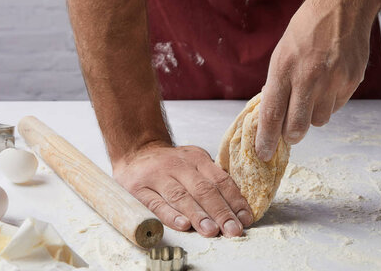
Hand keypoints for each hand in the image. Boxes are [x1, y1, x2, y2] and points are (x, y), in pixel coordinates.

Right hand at [113, 142, 252, 236]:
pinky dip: (170, 215)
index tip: (245, 219)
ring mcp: (158, 176)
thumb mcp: (193, 163)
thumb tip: (238, 208)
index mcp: (197, 159)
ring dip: (199, 215)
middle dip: (221, 211)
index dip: (234, 200)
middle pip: (203, 189)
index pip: (220, 180)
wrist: (135, 151)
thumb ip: (211, 180)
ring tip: (211, 230)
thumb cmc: (170, 164)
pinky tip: (182, 225)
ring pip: (181, 196)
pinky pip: (156, 203)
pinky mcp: (139, 188)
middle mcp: (178, 165)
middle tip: (232, 230)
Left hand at [255, 0, 377, 160]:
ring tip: (312, 94)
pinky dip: (329, 103)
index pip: (272, 113)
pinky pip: (336, 107)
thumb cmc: (306, 30)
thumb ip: (278, 84)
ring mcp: (333, 80)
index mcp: (284, 68)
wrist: (343, 7)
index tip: (263, 153)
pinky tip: (329, 83)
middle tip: (290, 134)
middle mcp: (308, 77)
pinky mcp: (351, 81)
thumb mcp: (281, 53)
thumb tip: (273, 116)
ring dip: (312, 116)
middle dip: (291, 135)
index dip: (266, 138)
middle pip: (297, 126)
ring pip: (319, 120)